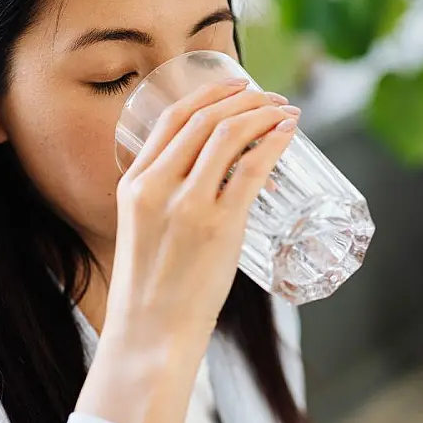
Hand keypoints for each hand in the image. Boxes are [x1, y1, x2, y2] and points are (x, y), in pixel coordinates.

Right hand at [77, 78, 298, 422]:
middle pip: (204, 119)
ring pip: (229, 135)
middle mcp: (157, 186)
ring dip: (263, 114)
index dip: (209, 93)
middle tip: (271, 97)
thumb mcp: (144, 232)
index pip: (172, 119)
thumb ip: (168, 201)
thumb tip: (216, 182)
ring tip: (286, 111)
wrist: (151, 335)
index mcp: (134, 184)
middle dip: (244, 98)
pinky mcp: (219, 227)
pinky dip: (274, 143)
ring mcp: (188, 205)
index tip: (237, 86)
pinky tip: (289, 133)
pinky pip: (252, 169)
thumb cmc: (153, 291)